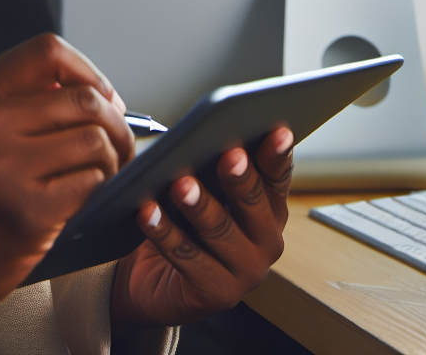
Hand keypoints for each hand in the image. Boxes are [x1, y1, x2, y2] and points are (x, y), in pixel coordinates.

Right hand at [0, 34, 133, 354]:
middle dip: (115, 120)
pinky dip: (99, 188)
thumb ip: (11, 100)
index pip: (47, 52)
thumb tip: (88, 87)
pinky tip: (83, 198)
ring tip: (98, 172)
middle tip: (116, 142)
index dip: (87, 72)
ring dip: (111, 158)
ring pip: (95, 140)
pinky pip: (92, 182)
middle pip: (83, 98)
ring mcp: (2, 171)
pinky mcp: (26, 213)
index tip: (99, 98)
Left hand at [109, 126, 294, 333]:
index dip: (277, 154)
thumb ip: (212, 171)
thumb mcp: (205, 194)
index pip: (278, 177)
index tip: (275, 130)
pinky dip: (164, 232)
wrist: (155, 280)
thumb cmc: (184, 225)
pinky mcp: (217, 295)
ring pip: (220, 231)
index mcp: (271, 210)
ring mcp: (246, 273)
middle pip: (253, 204)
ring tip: (180, 184)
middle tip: (229, 154)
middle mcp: (267, 242)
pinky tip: (148, 212)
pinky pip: (186, 257)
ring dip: (199, 205)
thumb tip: (201, 139)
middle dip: (240, 178)